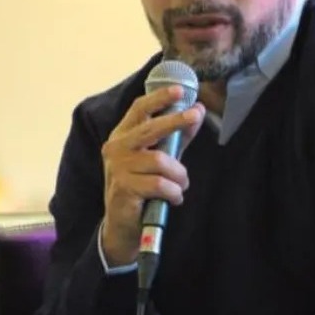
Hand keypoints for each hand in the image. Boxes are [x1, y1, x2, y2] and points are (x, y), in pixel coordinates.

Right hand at [100, 86, 204, 266]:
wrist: (122, 224)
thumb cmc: (141, 186)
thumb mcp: (159, 158)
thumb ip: (177, 136)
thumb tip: (198, 110)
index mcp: (122, 135)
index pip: (139, 109)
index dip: (159, 98)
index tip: (179, 90)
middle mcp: (116, 148)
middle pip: (150, 128)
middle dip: (176, 121)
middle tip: (195, 116)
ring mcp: (118, 168)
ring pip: (160, 161)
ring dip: (179, 174)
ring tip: (181, 184)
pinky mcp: (124, 189)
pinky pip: (159, 185)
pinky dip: (174, 192)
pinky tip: (174, 198)